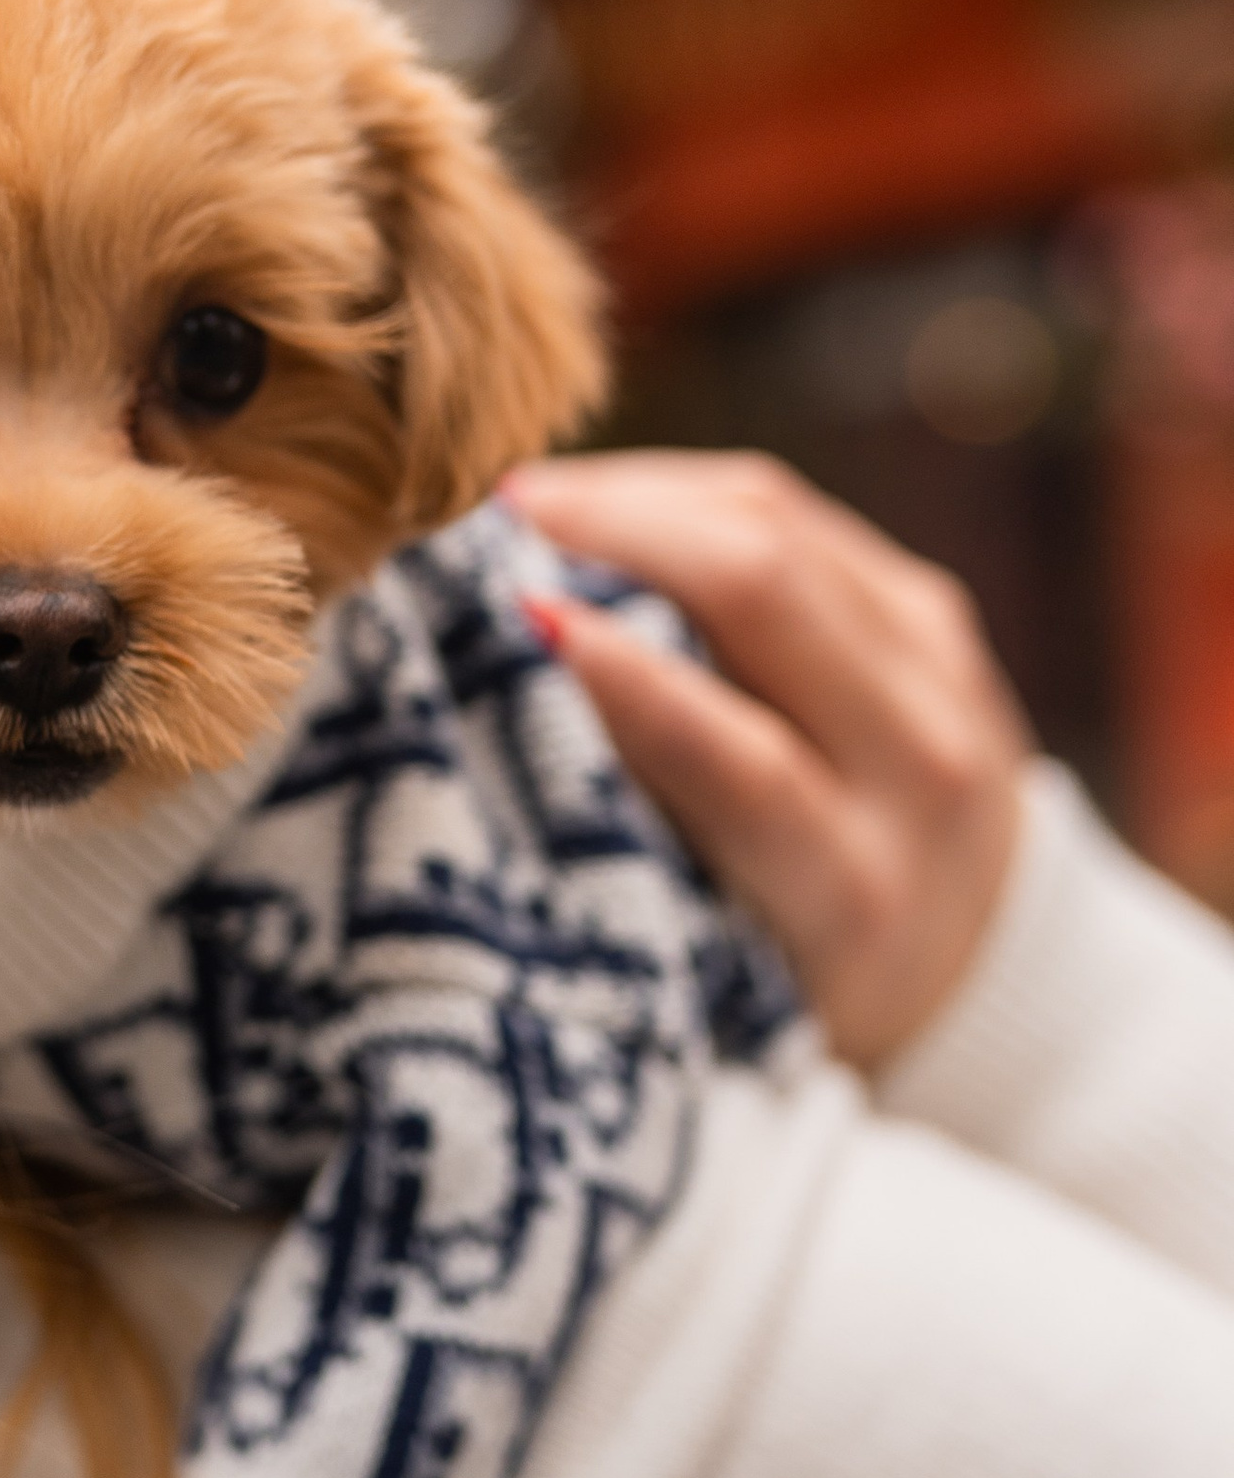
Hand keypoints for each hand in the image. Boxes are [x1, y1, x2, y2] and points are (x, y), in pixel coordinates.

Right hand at [503, 452, 1032, 1068]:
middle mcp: (923, 773)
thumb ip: (638, 859)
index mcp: (861, 891)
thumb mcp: (725, 967)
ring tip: (527, 502)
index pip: (740, 757)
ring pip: (781, 527)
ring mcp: (944, 674)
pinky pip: (800, 515)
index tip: (511, 621)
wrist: (984, 970)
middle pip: (768, 594)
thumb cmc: (794, 978)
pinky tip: (606, 503)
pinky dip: (689, 499)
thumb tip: (503, 721)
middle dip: (619, 539)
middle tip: (491, 530)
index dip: (621, 678)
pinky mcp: (936, 612)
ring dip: (641, 500)